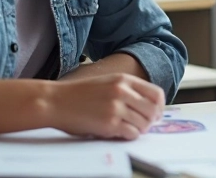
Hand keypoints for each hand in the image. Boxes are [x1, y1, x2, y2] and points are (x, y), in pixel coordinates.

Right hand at [49, 72, 164, 139]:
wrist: (55, 101)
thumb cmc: (79, 94)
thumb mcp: (106, 82)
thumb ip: (127, 89)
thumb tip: (148, 105)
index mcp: (123, 80)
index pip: (156, 94)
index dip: (159, 106)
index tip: (156, 114)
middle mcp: (122, 92)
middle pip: (153, 110)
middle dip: (150, 121)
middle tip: (143, 125)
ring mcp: (116, 108)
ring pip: (144, 124)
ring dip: (139, 129)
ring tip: (128, 128)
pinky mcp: (109, 124)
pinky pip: (131, 134)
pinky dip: (129, 136)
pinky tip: (119, 132)